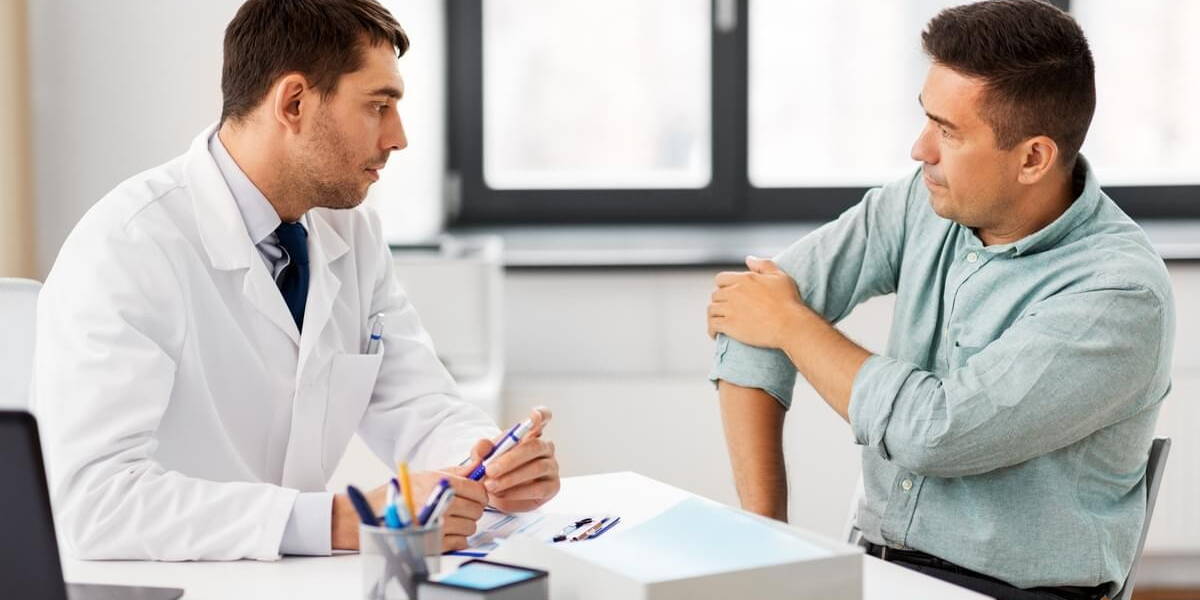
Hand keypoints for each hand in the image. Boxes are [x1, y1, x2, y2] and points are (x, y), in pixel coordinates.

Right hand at [331, 464, 487, 552]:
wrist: (373, 515)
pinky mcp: (433, 542)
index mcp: (440, 483)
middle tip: (459, 509)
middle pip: (476, 510)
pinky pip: (461, 542)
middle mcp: (440, 503)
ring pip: (470, 528)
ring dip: (463, 525)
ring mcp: (437, 524)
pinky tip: (444, 531)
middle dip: (471, 510)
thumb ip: (456, 472)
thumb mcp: (427, 475)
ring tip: (447, 520)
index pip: (478, 491)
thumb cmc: (400, 493)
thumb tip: (478, 467)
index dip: (479, 494)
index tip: (474, 497)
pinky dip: (456, 539)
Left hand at [470, 407, 559, 512]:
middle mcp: (545, 447)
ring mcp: (552, 466)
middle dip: (510, 459)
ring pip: (537, 468)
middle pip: (534, 447)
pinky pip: (538, 489)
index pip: (543, 417)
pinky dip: (517, 493)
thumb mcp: (483, 457)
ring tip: (491, 486)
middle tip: (489, 470)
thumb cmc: (494, 469)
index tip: (533, 416)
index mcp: (530, 433)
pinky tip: (502, 494)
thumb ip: (481, 450)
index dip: (541, 415)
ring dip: (511, 478)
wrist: (497, 493)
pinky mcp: (552, 487)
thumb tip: (484, 448)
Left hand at [707, 256, 807, 348]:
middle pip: (715, 295)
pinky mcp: (729, 325)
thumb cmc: (788, 301)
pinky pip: (712, 325)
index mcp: (744, 279)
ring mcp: (730, 309)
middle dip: (719, 301)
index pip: (721, 279)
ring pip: (711, 310)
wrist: (789, 325)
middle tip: (725, 309)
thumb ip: (763, 264)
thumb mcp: (779, 276)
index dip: (722, 286)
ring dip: (714, 315)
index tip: (727, 293)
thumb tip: (749, 259)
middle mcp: (734, 292)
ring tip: (718, 322)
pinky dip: (711, 329)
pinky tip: (715, 334)